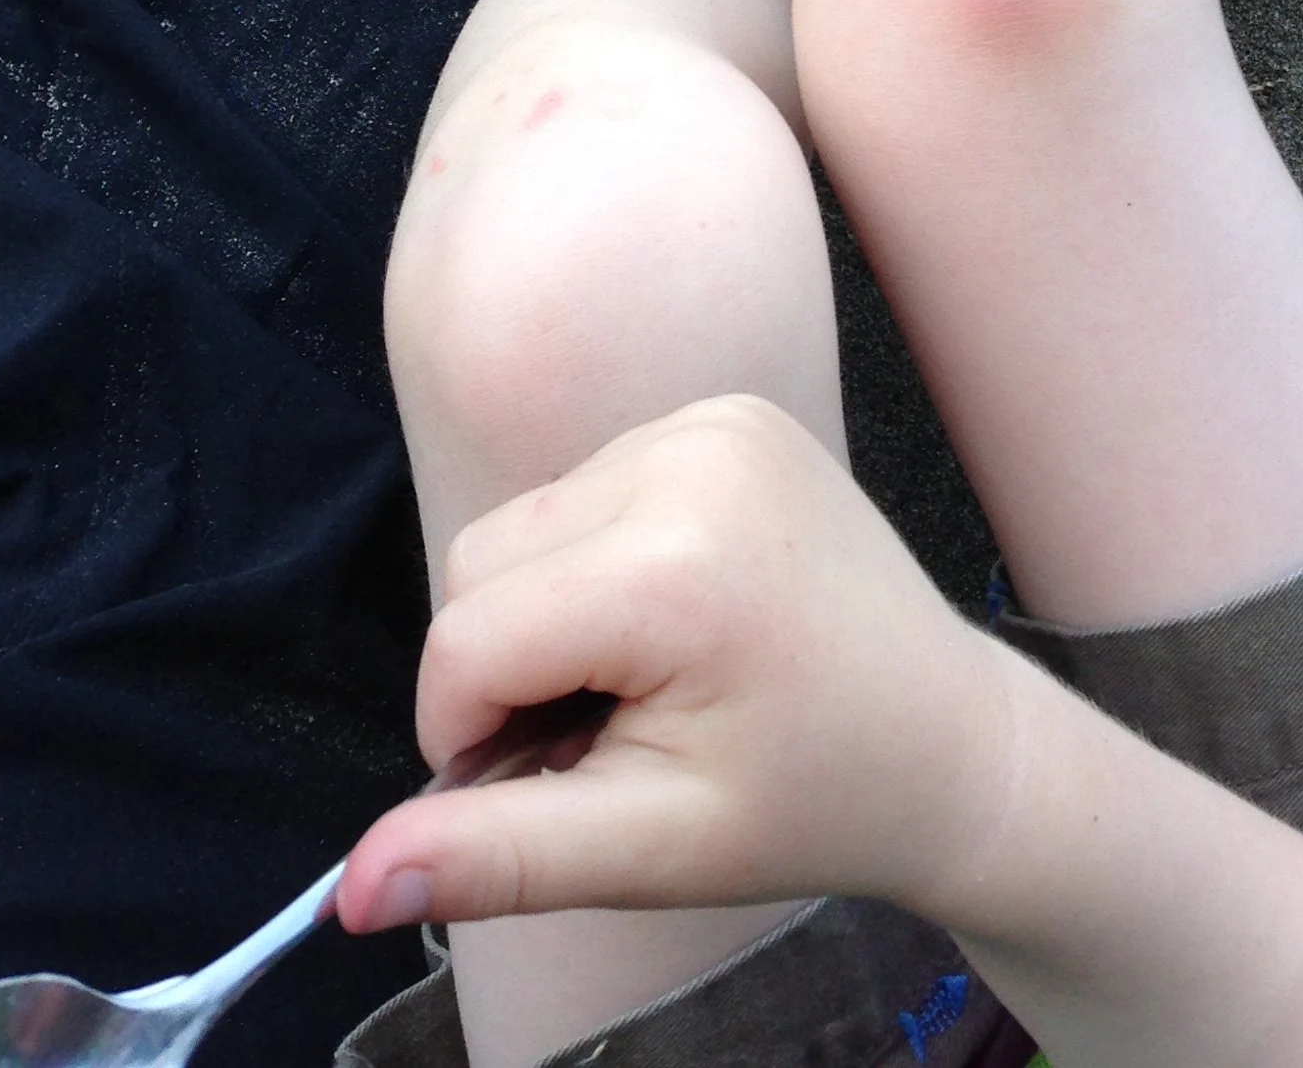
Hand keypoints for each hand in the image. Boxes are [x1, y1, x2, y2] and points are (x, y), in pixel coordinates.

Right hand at [337, 395, 1011, 934]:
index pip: (467, 638)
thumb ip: (491, 857)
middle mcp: (692, 458)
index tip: (543, 784)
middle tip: (604, 742)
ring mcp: (716, 420)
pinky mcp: (727, 413)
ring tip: (647, 685)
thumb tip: (348, 889)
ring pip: (525, 523)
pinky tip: (673, 623)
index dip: (469, 733)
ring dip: (549, 614)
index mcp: (677, 564)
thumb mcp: (648, 850)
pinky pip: (588, 486)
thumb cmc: (813, 803)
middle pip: (482, 562)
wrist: (954, 742)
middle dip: (508, 668)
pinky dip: (595, 561)